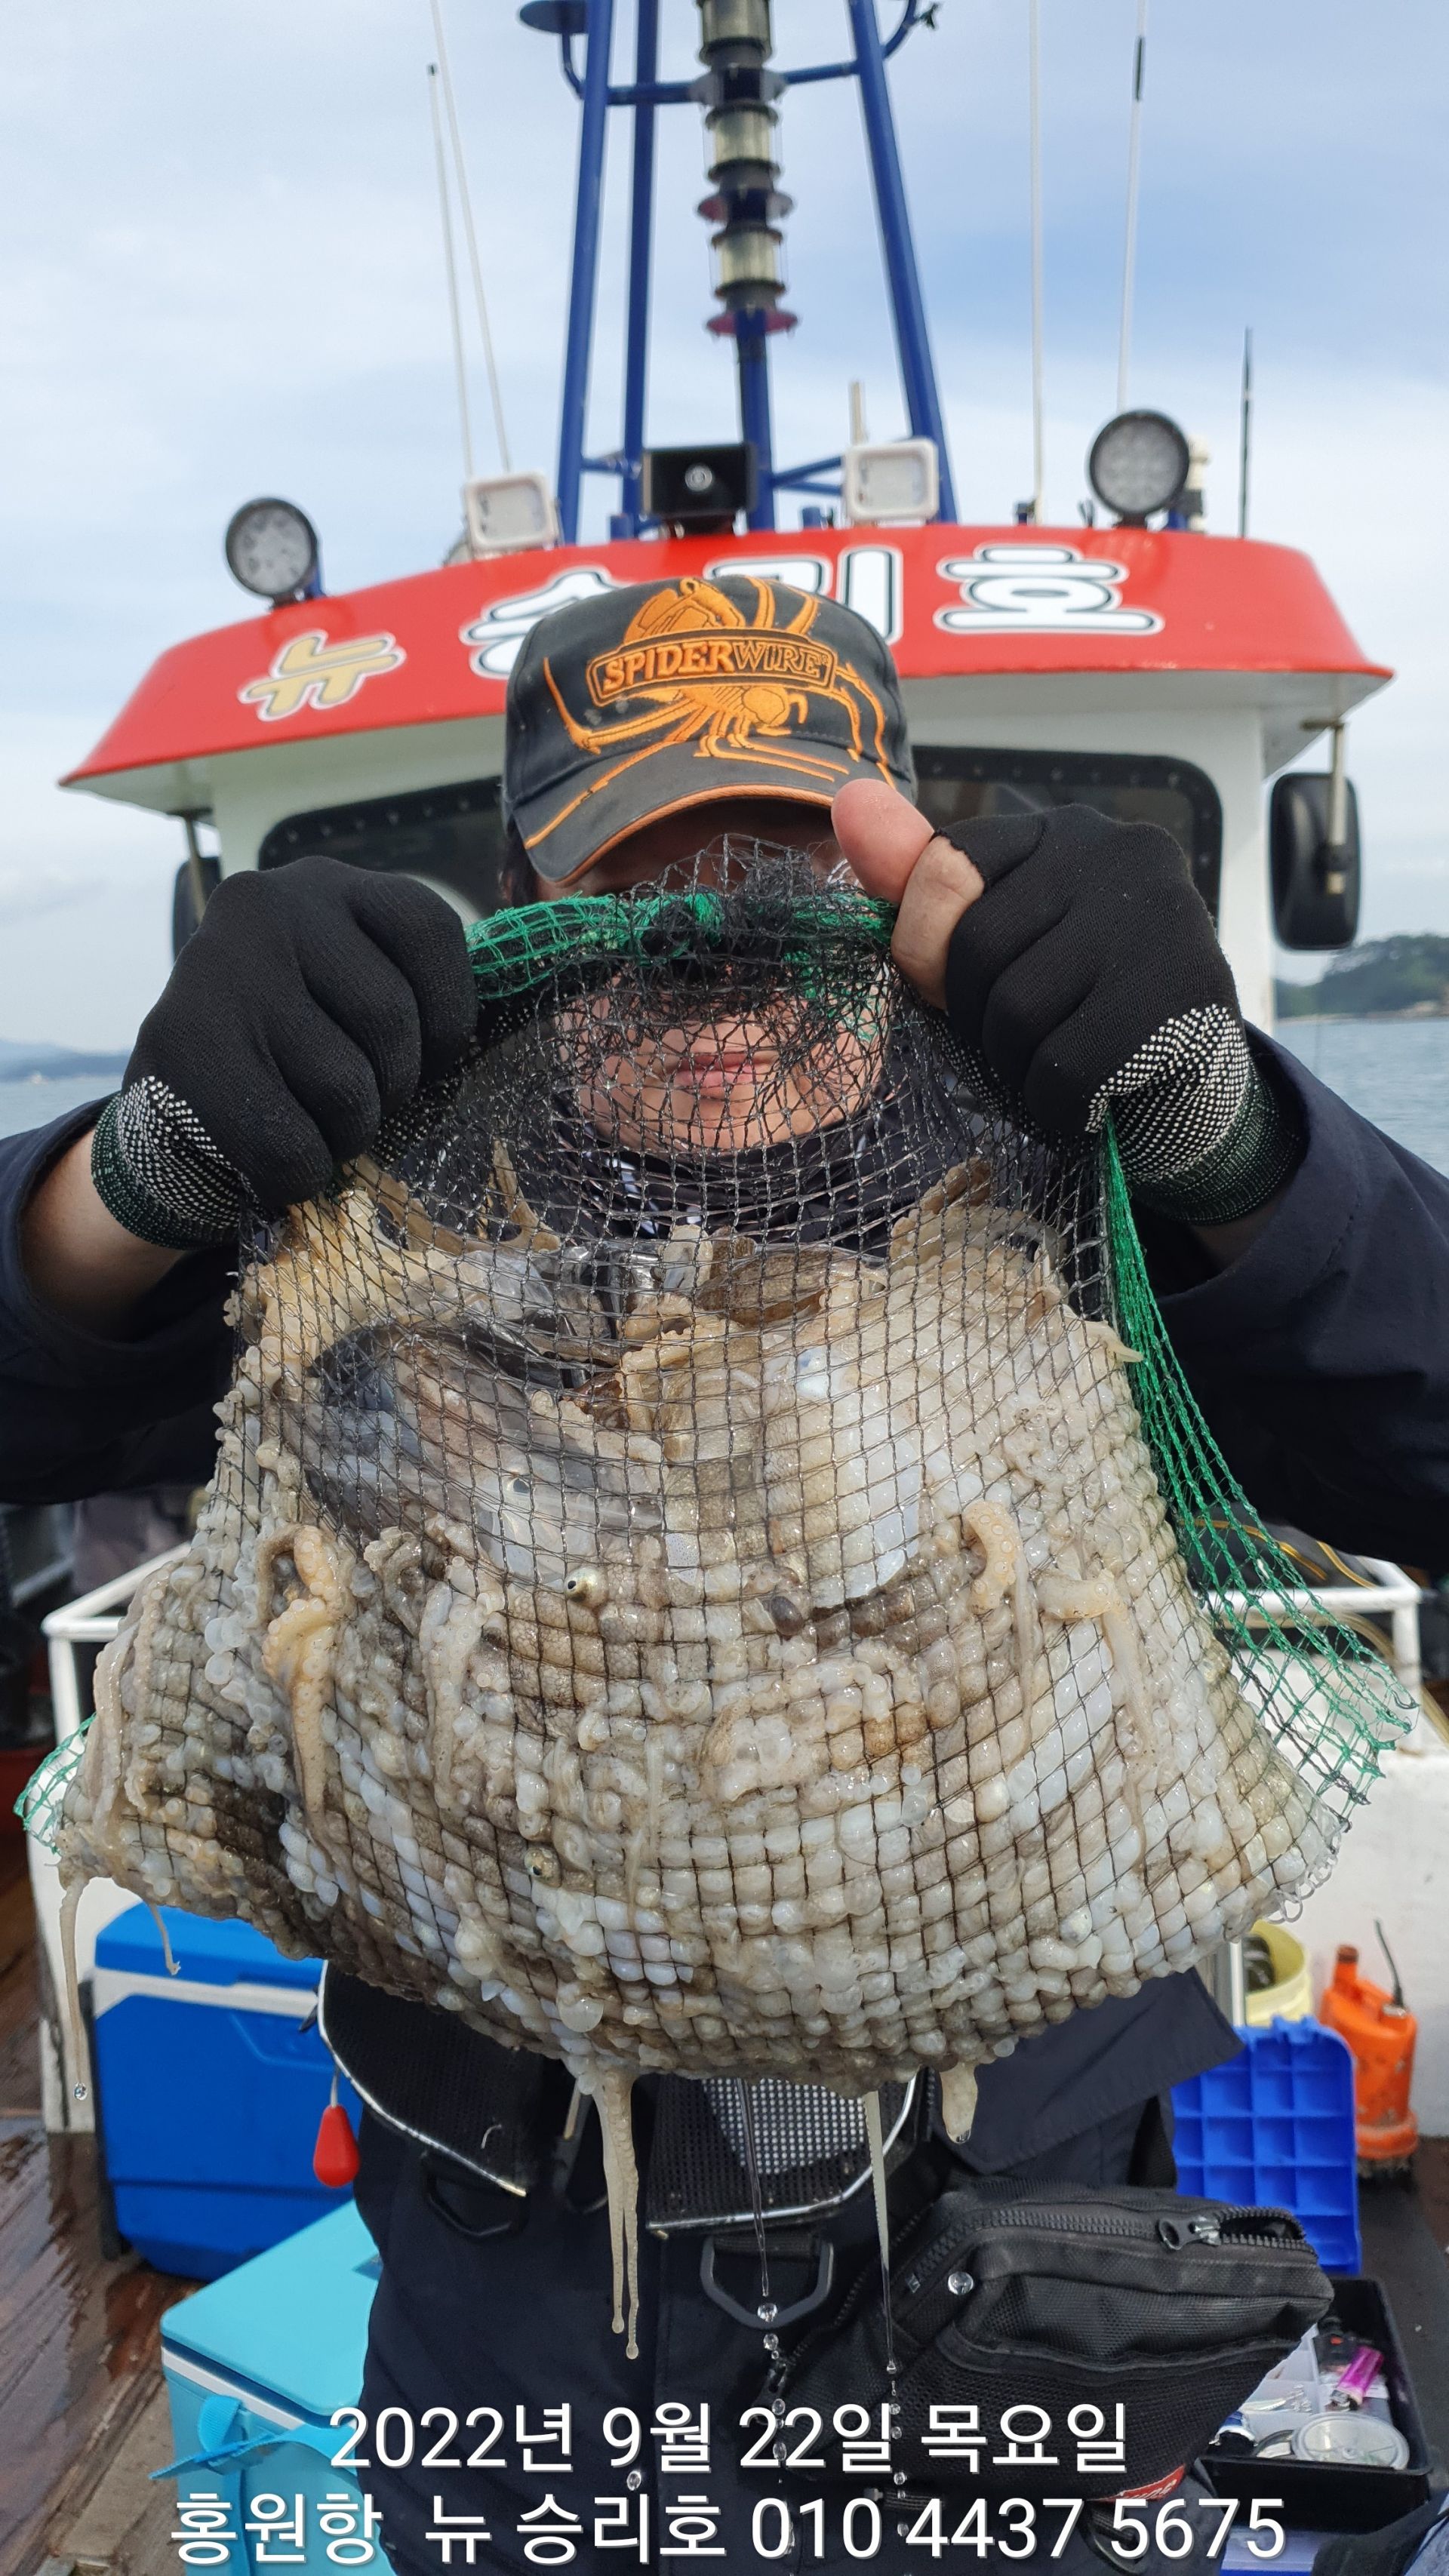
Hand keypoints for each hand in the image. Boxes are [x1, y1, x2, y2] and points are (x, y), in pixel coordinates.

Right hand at [91, 859, 475, 1247]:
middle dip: (395, 1087)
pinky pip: (287, 1139)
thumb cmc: (292, 1043)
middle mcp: (269, 906)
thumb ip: (407, 988)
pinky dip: (303, 1171)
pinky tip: (286, 1159)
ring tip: (324, 1126)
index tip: (433, 1058)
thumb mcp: (347, 984)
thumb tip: (502, 1028)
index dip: (450, 1013)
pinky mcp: (180, 1040)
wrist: (174, 1094)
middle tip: (366, 1104)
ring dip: (350, 1133)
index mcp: (329, 884)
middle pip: (391, 1018)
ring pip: (345, 1087)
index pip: (430, 930)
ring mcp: (220, 969)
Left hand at [833, 779, 1300, 1222]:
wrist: (1192, 1085)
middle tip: (1018, 1038)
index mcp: (1062, 832)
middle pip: (975, 944)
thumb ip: (920, 881)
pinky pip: (1064, 1067)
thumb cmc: (1075, 1007)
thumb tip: (848, 801)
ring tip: (1055, 1063)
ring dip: (1015, 1066)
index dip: (928, 946)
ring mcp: (1159, 916)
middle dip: (974, 1016)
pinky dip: (1057, 1104)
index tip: (961, 984)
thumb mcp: (995, 940)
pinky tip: (1087, 1099)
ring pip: (1016, 1010)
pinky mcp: (1184, 992)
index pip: (946, 865)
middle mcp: (1118, 852)